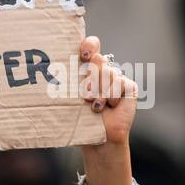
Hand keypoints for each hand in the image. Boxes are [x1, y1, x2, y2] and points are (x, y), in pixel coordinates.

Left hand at [77, 35, 136, 184]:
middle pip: (99, 60)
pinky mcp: (129, 88)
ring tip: (96, 106)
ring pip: (109, 73)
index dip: (90, 45)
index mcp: (87, 68)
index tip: (84, 54)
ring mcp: (117, 79)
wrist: (97, 139)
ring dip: (99, 93)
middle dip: (90, 79)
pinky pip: (121, 84)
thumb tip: (55, 65)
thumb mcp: (71, 97)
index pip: (91, 45)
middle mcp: (103, 71)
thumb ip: (69, 80)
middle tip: (85, 96)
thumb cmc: (80, 118)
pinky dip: (113, 97)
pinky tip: (109, 107)